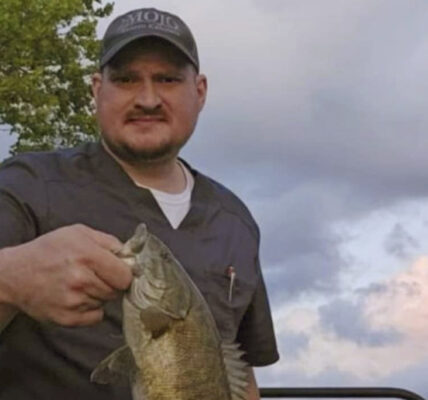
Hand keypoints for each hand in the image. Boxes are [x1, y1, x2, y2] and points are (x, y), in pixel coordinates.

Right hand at [0, 224, 132, 326]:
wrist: (15, 274)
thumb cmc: (49, 250)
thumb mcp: (79, 233)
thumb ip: (109, 241)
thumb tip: (130, 256)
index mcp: (87, 255)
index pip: (125, 276)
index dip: (124, 273)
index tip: (118, 271)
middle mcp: (81, 279)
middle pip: (116, 290)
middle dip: (111, 283)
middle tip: (95, 275)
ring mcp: (73, 301)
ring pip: (105, 302)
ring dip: (99, 295)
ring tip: (80, 284)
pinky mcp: (66, 318)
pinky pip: (96, 317)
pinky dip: (91, 309)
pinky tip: (77, 297)